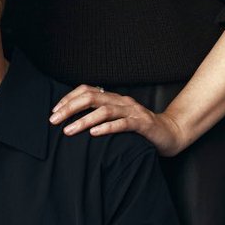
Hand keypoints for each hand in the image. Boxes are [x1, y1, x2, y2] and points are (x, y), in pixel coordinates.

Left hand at [49, 86, 186, 155]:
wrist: (171, 133)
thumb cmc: (141, 129)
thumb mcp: (118, 120)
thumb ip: (101, 117)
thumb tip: (73, 122)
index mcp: (114, 99)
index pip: (87, 91)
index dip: (69, 99)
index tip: (54, 111)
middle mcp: (122, 102)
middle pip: (92, 97)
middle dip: (70, 108)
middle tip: (54, 120)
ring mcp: (133, 112)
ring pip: (105, 111)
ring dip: (84, 120)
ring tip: (69, 131)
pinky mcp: (143, 124)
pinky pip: (123, 124)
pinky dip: (107, 128)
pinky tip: (94, 134)